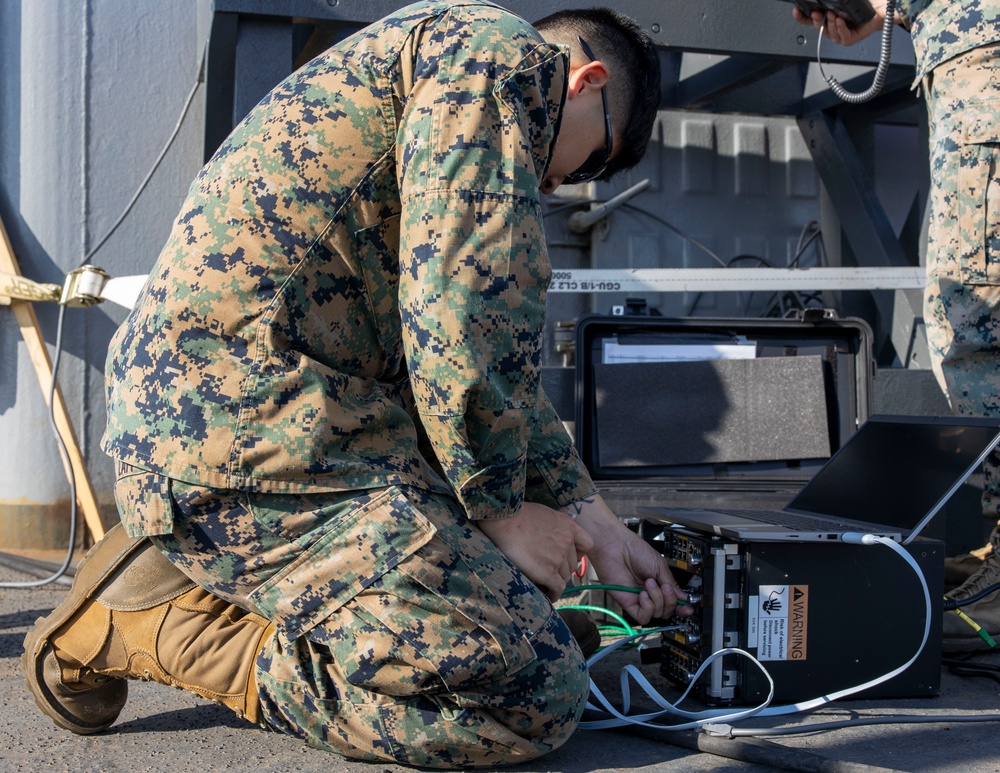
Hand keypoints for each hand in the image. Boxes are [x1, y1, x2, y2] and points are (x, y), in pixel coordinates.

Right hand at [476, 502, 593, 601]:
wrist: (505, 520)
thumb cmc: (516, 514)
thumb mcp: (543, 513)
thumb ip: (552, 525)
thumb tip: (548, 534)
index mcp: (568, 526)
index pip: (587, 544)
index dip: (578, 553)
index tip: (567, 556)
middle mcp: (567, 542)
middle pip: (573, 563)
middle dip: (562, 568)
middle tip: (549, 572)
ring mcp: (559, 558)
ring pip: (565, 577)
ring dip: (556, 581)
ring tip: (545, 584)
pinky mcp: (548, 572)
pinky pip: (558, 588)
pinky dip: (554, 593)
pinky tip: (548, 595)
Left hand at [565, 494, 693, 624]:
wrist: (616, 546)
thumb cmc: (634, 550)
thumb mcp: (660, 566)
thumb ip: (671, 584)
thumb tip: (683, 599)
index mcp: (658, 583)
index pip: (672, 602)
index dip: (680, 607)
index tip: (688, 609)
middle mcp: (649, 593)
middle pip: (666, 611)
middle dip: (670, 601)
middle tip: (664, 587)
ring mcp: (639, 599)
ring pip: (657, 614)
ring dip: (658, 600)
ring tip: (649, 584)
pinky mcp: (628, 603)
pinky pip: (643, 617)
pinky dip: (648, 607)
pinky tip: (643, 594)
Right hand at [791, 4, 886, 46]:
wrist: (878, 10)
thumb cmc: (862, 5)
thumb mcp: (844, 0)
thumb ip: (833, 0)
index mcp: (825, 19)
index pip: (808, 19)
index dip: (801, 16)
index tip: (796, 11)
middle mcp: (830, 28)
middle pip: (818, 26)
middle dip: (817, 19)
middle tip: (816, 12)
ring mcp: (838, 35)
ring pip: (829, 31)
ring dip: (830, 23)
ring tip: (833, 14)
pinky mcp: (847, 39)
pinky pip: (841, 35)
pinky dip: (840, 27)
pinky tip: (840, 20)